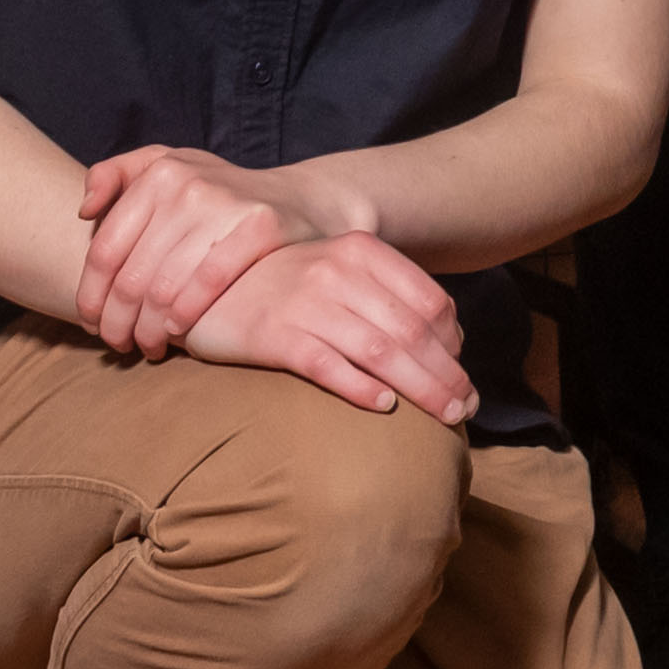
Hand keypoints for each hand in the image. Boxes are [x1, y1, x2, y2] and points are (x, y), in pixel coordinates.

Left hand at [76, 139, 344, 356]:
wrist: (294, 199)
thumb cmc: (214, 193)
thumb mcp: (165, 167)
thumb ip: (114, 175)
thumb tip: (83, 211)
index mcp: (158, 172)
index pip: (105, 250)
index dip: (90, 296)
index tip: (90, 323)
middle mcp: (187, 185)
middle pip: (131, 276)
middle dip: (117, 322)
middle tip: (116, 344)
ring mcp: (224, 205)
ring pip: (164, 288)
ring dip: (148, 330)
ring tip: (146, 347)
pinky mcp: (259, 227)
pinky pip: (208, 284)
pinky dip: (185, 316)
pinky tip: (177, 334)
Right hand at [176, 224, 474, 419]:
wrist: (203, 283)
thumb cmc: (283, 284)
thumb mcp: (337, 271)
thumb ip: (385, 294)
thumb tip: (446, 341)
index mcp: (360, 251)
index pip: (428, 300)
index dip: (452, 342)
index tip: (459, 372)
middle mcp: (336, 272)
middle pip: (411, 332)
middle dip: (446, 374)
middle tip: (465, 407)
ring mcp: (305, 302)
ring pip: (381, 352)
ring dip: (420, 388)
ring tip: (444, 417)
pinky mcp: (274, 335)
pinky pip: (328, 365)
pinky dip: (361, 388)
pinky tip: (383, 408)